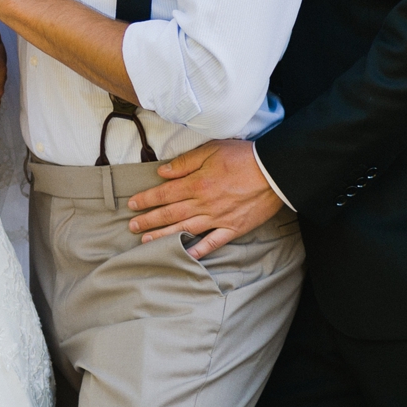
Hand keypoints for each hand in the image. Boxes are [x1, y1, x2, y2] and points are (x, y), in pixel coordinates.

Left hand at [126, 138, 284, 259]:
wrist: (275, 172)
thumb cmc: (243, 157)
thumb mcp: (211, 150)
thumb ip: (185, 163)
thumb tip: (163, 172)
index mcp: (196, 183)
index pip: (164, 194)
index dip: (146, 200)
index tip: (132, 205)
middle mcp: (203, 203)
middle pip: (170, 213)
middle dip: (148, 220)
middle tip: (132, 226)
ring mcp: (218, 218)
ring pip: (185, 229)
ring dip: (163, 236)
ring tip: (146, 242)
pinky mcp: (233, 228)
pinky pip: (213, 242)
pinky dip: (198, 250)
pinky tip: (185, 255)